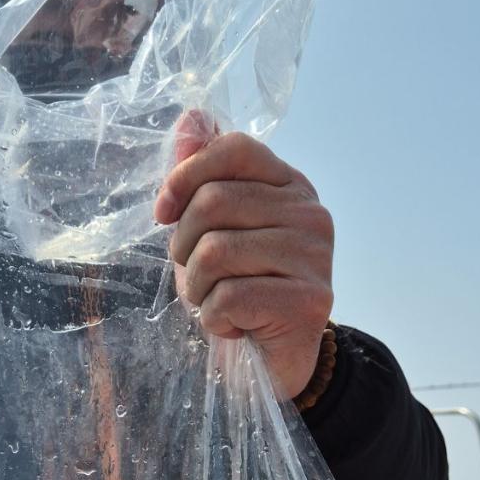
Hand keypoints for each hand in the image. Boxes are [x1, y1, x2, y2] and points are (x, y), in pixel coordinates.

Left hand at [155, 111, 333, 399]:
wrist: (275, 361)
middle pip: (214, 201)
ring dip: (198, 289)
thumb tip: (189, 118)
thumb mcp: (212, 231)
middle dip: (184, 246)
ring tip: (216, 303)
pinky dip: (215, 319)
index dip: (185, 176)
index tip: (164, 213)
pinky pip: (229, 296)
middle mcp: (310, 213)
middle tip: (198, 275)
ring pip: (216, 251)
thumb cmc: (241, 291)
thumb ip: (202, 177)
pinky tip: (234, 326)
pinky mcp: (310, 300)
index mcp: (289, 185)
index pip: (233, 149)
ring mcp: (316, 256)